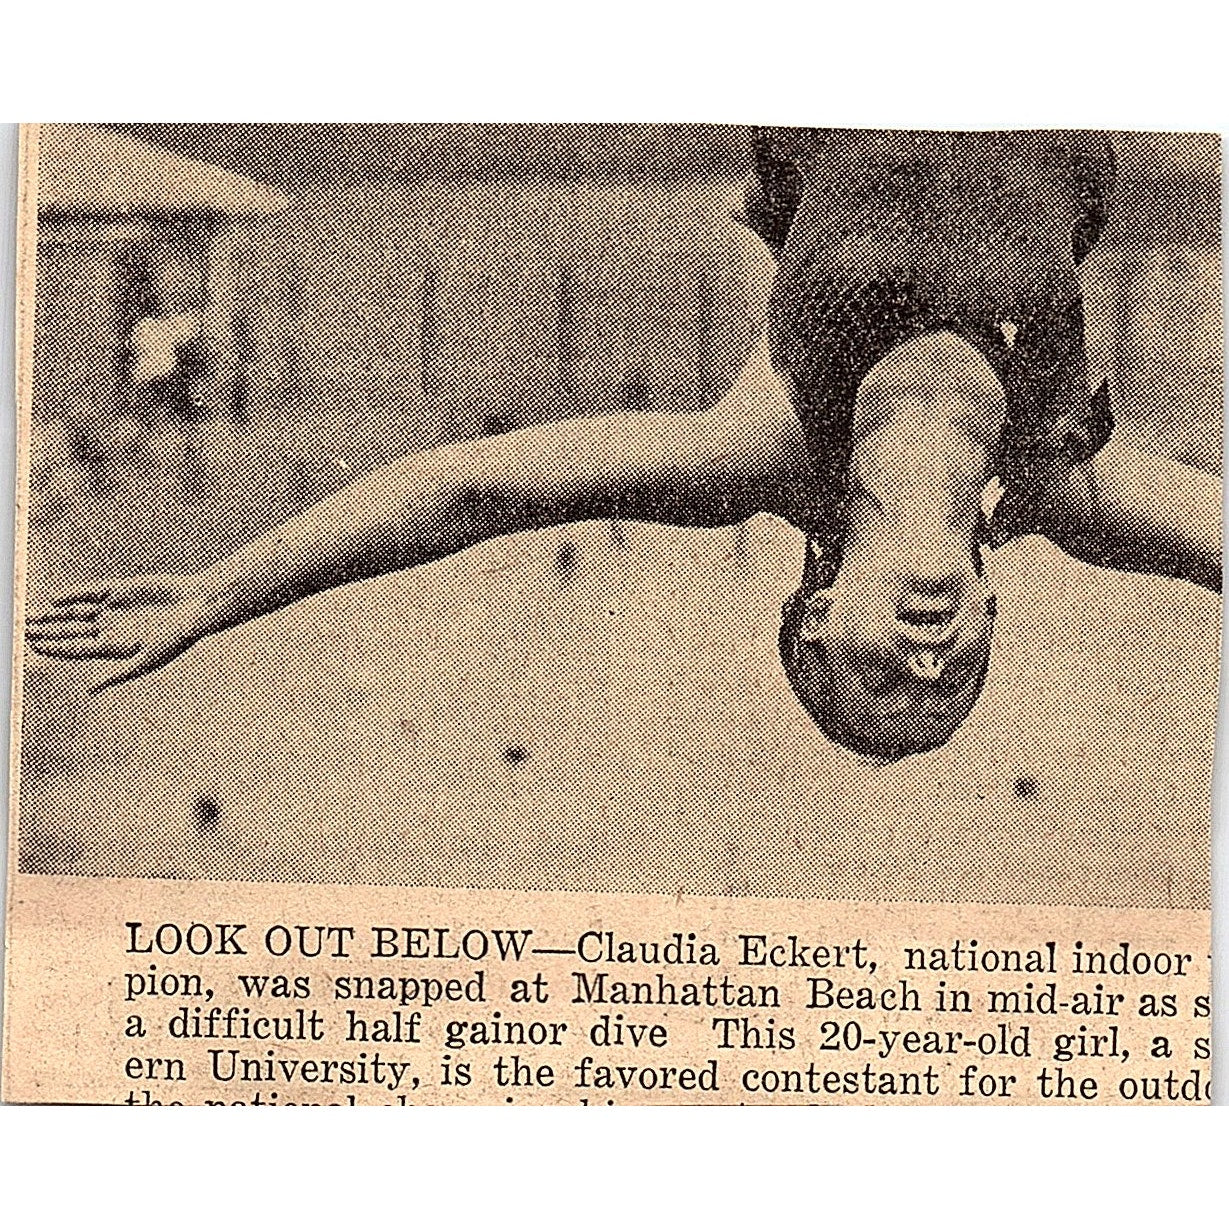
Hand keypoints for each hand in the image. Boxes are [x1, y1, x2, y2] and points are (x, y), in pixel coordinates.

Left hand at [25, 573, 217, 693]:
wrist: (196, 606)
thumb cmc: (178, 637)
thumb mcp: (147, 660)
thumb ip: (118, 674)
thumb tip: (89, 690)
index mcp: (115, 648)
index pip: (75, 649)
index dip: (52, 647)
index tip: (30, 644)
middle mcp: (110, 629)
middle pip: (70, 632)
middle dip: (45, 631)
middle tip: (19, 628)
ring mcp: (114, 609)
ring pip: (75, 613)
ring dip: (53, 615)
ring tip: (29, 616)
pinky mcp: (120, 590)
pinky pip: (90, 592)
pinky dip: (73, 595)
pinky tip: (55, 600)